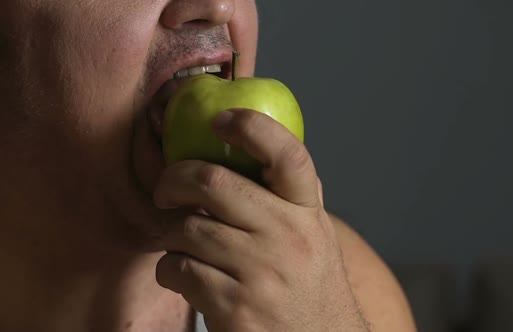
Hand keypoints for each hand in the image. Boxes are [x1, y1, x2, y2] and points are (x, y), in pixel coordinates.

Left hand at [154, 109, 368, 331]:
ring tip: (183, 245)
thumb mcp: (311, 234)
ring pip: (186, 229)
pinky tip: (188, 277)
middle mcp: (288, 236)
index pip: (288, 155)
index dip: (251, 128)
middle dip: (174, 180)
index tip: (221, 120)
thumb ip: (285, 197)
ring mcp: (261, 272)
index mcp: (307, 212)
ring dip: (172, 235)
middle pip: (213, 183)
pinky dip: (171, 270)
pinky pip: (178, 269)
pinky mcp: (234, 306)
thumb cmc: (309, 284)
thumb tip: (239, 153)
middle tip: (166, 190)